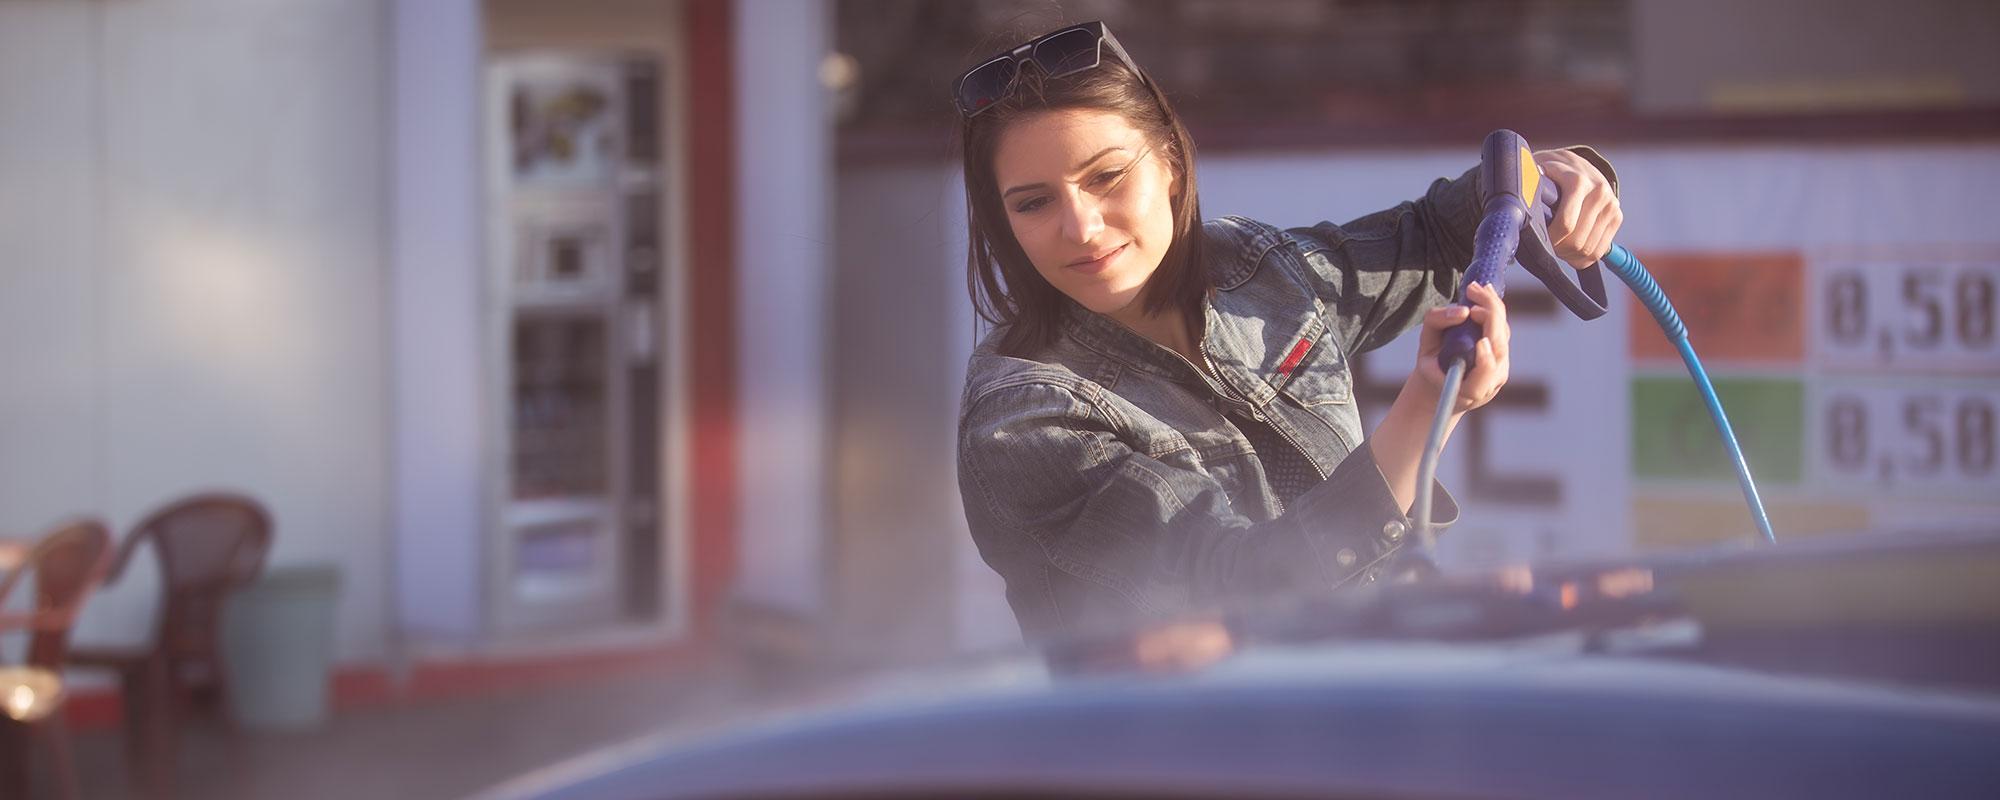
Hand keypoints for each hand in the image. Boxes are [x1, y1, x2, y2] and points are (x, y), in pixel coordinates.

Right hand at [1411, 282, 1510, 414]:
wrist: (1442, 384)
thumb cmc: (1433, 368)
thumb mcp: (1425, 348)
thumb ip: (1436, 325)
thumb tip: (1462, 311)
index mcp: (1470, 390)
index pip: (1486, 376)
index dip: (1486, 360)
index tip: (1480, 342)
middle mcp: (1491, 380)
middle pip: (1499, 346)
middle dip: (1488, 315)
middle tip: (1472, 292)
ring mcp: (1501, 367)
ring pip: (1503, 333)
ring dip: (1492, 306)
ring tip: (1475, 288)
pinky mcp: (1504, 354)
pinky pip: (1503, 328)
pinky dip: (1494, 308)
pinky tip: (1484, 292)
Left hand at [1533, 149, 1620, 270]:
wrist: (1573, 163)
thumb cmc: (1546, 172)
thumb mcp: (1533, 174)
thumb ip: (1527, 192)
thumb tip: (1517, 219)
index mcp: (1577, 180)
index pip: (1565, 224)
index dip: (1548, 239)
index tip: (1536, 240)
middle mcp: (1599, 191)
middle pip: (1577, 241)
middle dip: (1558, 250)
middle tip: (1545, 246)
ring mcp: (1610, 204)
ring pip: (1589, 250)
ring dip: (1569, 256)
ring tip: (1556, 247)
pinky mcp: (1617, 215)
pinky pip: (1600, 251)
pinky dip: (1583, 258)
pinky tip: (1569, 252)